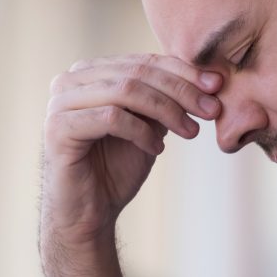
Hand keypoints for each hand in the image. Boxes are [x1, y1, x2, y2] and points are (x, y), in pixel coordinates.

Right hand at [39, 55, 221, 276]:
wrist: (87, 214)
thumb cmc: (115, 169)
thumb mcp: (148, 126)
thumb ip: (166, 100)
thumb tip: (209, 79)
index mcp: (89, 73)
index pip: (143, 61)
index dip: (183, 72)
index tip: (217, 87)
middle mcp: (69, 81)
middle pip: (136, 73)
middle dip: (181, 90)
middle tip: (211, 110)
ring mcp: (60, 103)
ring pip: (126, 91)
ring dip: (167, 110)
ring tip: (190, 132)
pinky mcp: (59, 128)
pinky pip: (111, 118)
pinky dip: (142, 131)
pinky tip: (157, 149)